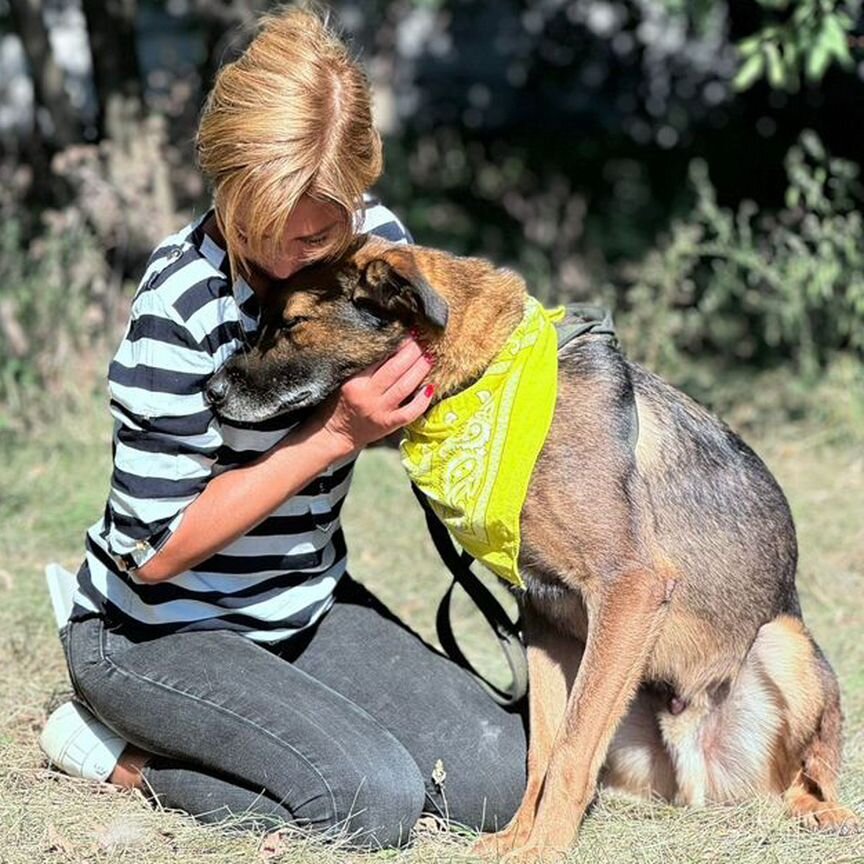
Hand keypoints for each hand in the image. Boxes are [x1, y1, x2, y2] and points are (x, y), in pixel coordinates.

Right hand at [312, 338, 434, 458]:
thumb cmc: (341, 402)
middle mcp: (367, 395)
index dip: (397, 343)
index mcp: (355, 380)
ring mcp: (379, 411)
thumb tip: (391, 344)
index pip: (379, 357)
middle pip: (395, 369)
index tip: (408, 333)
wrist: (336, 433)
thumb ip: (366, 366)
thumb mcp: (346, 380)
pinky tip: (430, 388)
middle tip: (423, 340)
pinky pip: (409, 412)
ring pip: (405, 387)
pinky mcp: (388, 425)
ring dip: (420, 370)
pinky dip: (422, 401)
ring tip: (429, 357)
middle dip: (412, 352)